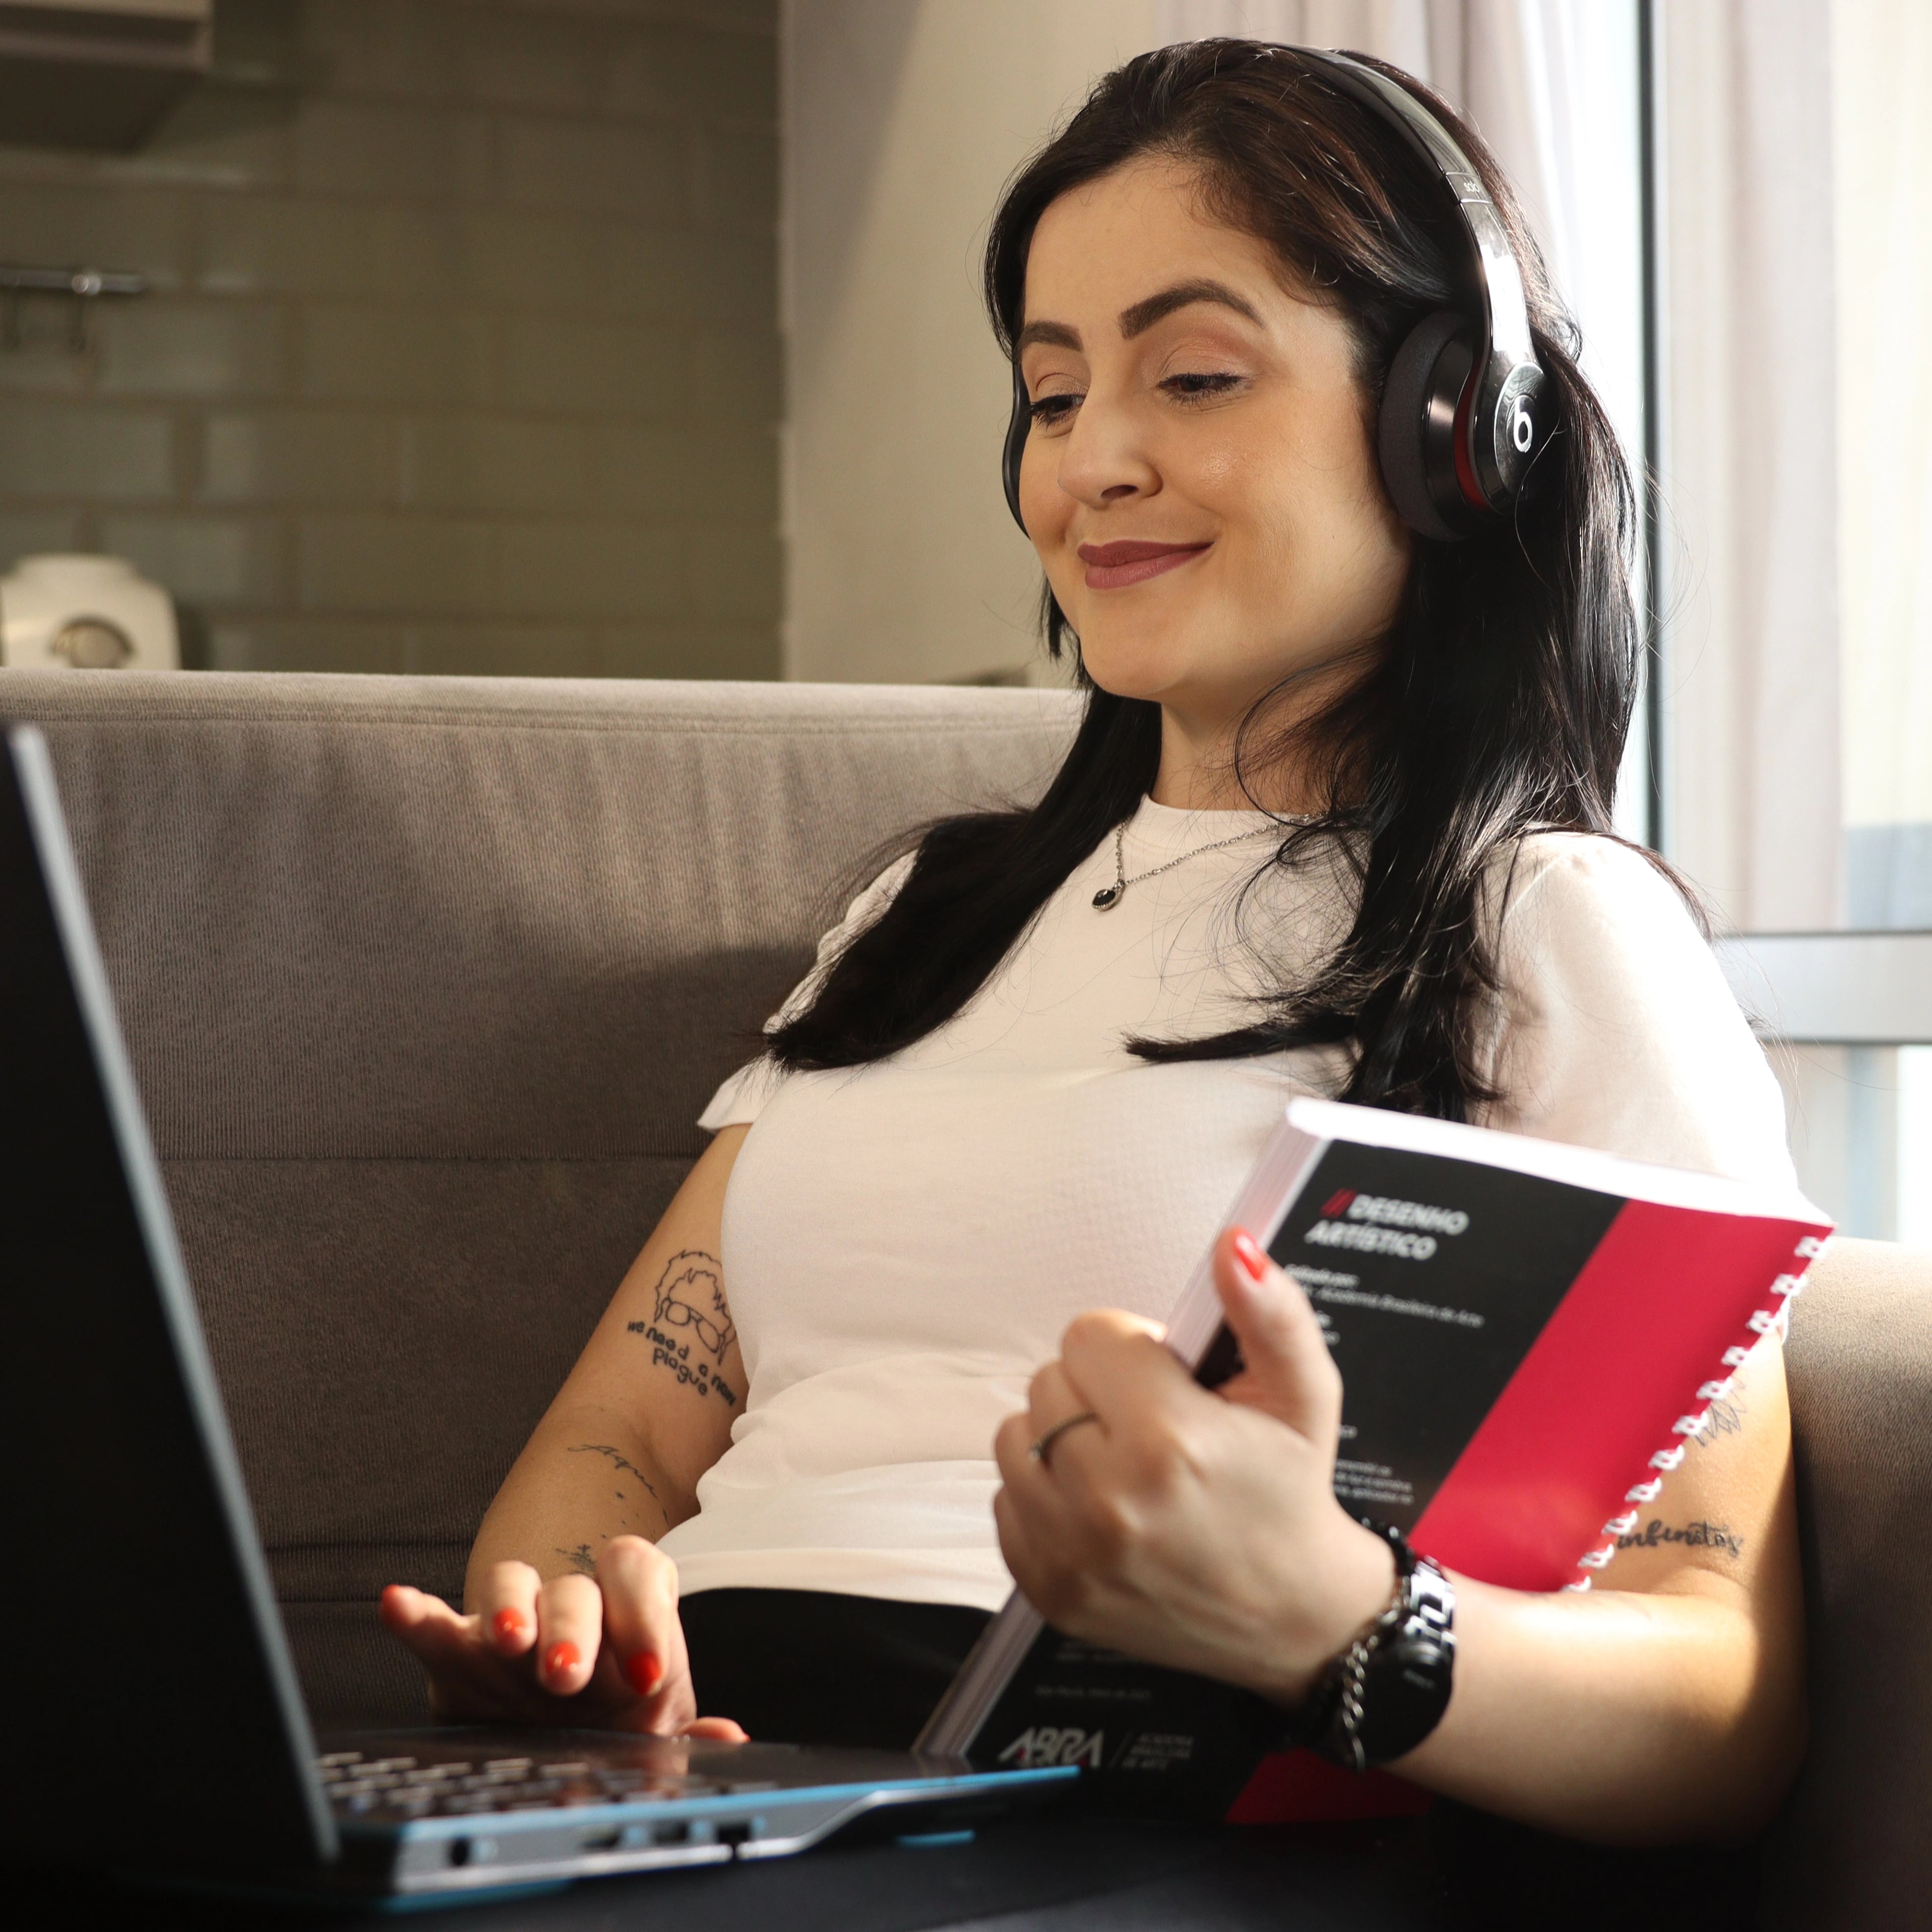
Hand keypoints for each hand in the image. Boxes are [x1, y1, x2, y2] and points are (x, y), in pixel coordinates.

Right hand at [379, 1535, 745, 1740]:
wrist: (561, 1722)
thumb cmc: (615, 1717)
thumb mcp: (652, 1728)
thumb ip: (686, 1730)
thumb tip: (730, 1738)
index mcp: (628, 1617)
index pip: (640, 1577)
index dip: (644, 1617)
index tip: (644, 1675)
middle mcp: (573, 1607)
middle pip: (577, 1587)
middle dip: (573, 1629)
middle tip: (566, 1676)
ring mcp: (515, 1623)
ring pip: (514, 1584)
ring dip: (510, 1609)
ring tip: (507, 1642)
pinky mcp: (461, 1651)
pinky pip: (439, 1624)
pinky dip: (417, 1616)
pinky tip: (397, 1604)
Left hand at [992, 1227, 1395, 1706]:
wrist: (1291, 1617)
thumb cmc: (1288, 1493)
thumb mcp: (1302, 1393)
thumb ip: (1268, 1312)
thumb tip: (1233, 1246)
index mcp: (1169, 1440)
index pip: (1088, 1335)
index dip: (1131, 1351)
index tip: (1166, 1383)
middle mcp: (1110, 1500)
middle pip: (1048, 1382)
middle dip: (1097, 1392)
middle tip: (1152, 1426)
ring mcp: (1071, 1553)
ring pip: (1014, 1436)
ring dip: (1060, 1440)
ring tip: (1121, 1463)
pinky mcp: (1048, 1590)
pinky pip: (1003, 1499)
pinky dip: (1043, 1496)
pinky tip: (1101, 1507)